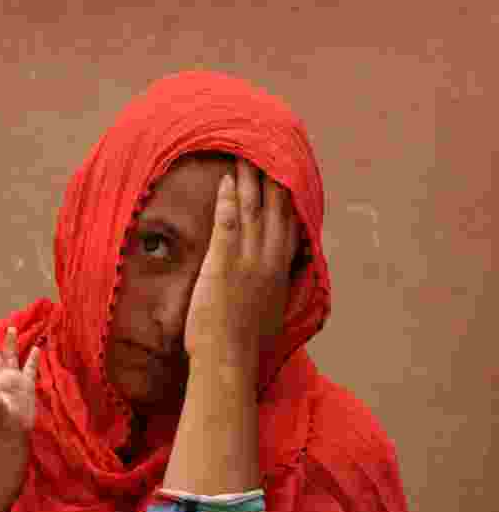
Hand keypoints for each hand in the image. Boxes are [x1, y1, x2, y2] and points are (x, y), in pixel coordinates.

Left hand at [0, 327, 40, 436]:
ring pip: (12, 357)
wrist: (14, 432)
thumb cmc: (3, 423)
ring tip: (11, 328)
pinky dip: (33, 359)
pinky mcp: (27, 385)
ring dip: (11, 344)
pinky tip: (37, 348)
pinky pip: (30, 369)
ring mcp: (15, 380)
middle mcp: (3, 377)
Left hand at [184, 158, 299, 370]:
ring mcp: (247, 261)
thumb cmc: (244, 345)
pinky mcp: (223, 264)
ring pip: (250, 211)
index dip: (287, 198)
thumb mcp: (268, 313)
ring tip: (242, 157)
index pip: (288, 225)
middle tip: (265, 152)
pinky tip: (224, 182)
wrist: (229, 359)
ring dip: (247, 181)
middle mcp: (268, 261)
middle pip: (273, 210)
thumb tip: (272, 285)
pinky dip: (226, 201)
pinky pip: (226, 224)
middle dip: (270, 179)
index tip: (285, 176)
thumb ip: (271, 291)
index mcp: (280, 272)